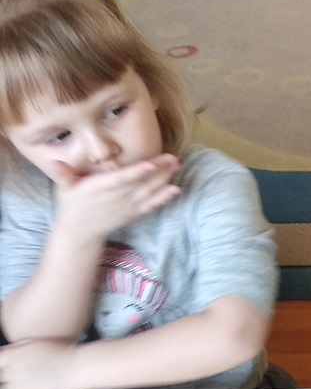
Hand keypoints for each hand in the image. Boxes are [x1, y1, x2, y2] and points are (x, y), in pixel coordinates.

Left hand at [0, 338, 80, 388]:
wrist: (78, 368)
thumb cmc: (60, 353)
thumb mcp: (35, 342)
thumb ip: (14, 347)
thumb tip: (3, 353)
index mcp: (12, 356)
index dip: (6, 365)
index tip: (12, 368)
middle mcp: (13, 371)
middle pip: (4, 376)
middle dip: (14, 374)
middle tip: (31, 372)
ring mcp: (19, 387)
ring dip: (18, 387)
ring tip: (35, 381)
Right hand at [52, 154, 181, 238]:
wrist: (80, 230)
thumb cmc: (71, 203)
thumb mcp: (63, 188)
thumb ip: (63, 175)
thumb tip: (54, 163)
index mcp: (100, 187)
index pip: (121, 178)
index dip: (137, 172)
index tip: (151, 164)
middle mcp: (117, 197)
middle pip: (140, 183)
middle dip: (158, 171)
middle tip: (173, 158)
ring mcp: (127, 206)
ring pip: (149, 192)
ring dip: (164, 180)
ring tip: (176, 166)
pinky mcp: (134, 213)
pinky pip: (151, 205)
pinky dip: (164, 198)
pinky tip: (176, 190)